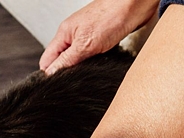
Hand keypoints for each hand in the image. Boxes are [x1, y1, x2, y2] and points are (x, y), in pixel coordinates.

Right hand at [39, 0, 158, 73]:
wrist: (135, 4)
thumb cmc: (112, 15)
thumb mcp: (84, 45)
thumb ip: (66, 61)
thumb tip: (50, 74)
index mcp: (64, 33)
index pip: (47, 60)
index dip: (50, 74)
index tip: (58, 84)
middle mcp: (73, 35)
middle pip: (61, 61)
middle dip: (66, 72)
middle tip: (75, 80)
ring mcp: (86, 37)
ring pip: (76, 60)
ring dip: (81, 68)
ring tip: (88, 71)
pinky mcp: (100, 39)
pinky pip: (91, 56)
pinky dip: (94, 62)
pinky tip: (99, 64)